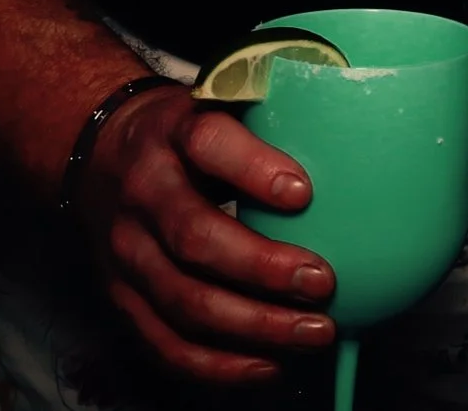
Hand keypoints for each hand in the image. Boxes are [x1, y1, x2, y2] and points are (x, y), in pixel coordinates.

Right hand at [70, 83, 339, 385]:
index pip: (210, 142)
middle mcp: (144, 192)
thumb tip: (366, 136)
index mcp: (175, 131)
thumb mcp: (224, 104)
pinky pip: (163, 342)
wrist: (101, 154)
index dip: (255, 170)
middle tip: (323, 283)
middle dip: (264, 268)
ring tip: (313, 331)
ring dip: (253, 325)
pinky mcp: (120, 295)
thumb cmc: (189, 132)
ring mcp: (126, 250)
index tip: (304, 193)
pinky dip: (217, 363)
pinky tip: (267, 365)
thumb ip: (280, 117)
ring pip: (182, 299)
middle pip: (196, 237)